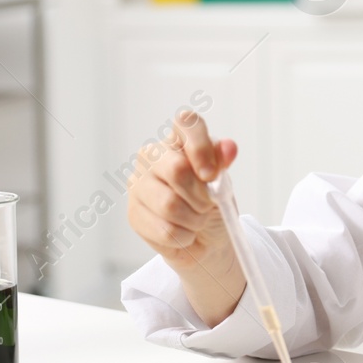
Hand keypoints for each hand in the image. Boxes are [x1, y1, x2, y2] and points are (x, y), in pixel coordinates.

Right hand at [126, 109, 244, 324]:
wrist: (206, 239)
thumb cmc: (212, 204)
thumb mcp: (223, 181)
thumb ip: (221, 163)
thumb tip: (229, 148)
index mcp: (177, 139)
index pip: (186, 123)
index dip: (200, 147)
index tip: (211, 175)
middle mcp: (152, 156)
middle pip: (176, 169)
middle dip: (201, 195)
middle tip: (208, 204)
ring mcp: (138, 184)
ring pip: (170, 205)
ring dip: (194, 219)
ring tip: (197, 220)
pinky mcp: (133, 213)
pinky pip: (166, 230)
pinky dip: (184, 236)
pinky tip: (184, 232)